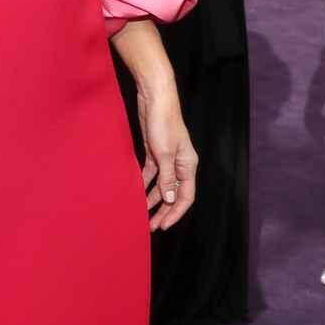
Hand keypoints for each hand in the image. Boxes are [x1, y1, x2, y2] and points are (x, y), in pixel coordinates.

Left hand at [138, 84, 196, 232]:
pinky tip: (136, 193)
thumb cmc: (164, 122)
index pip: (186, 196)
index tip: (163, 225)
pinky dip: (145, 184)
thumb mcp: (164, 153)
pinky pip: (152, 174)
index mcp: (188, 165)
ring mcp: (168, 159)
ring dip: (153, 199)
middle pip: (173, 194)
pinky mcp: (155, 152)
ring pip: (162, 185)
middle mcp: (180, 164)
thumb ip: (167, 177)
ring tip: (142, 213)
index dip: (175, 213)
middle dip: (163, 210)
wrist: (155, 98)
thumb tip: (171, 198)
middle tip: (151, 226)